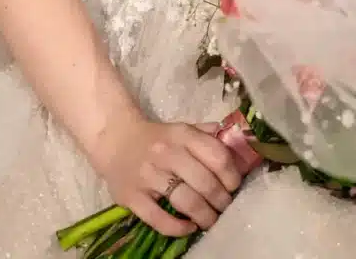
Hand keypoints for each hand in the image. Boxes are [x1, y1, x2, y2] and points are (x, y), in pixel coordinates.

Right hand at [91, 115, 243, 235]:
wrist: (115, 141)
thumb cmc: (157, 138)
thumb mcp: (184, 129)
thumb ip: (210, 136)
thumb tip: (240, 146)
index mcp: (183, 135)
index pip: (217, 157)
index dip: (231, 176)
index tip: (234, 187)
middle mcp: (166, 153)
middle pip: (205, 182)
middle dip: (221, 200)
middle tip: (225, 208)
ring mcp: (148, 176)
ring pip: (185, 201)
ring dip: (204, 216)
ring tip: (211, 220)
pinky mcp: (131, 197)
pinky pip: (157, 218)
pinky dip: (178, 227)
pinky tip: (189, 227)